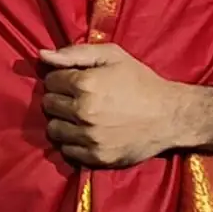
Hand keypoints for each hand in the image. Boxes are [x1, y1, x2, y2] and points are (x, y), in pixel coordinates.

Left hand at [39, 43, 191, 167]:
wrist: (170, 115)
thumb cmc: (140, 80)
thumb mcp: (111, 55)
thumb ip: (74, 53)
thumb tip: (42, 55)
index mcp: (85, 83)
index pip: (50, 81)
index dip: (60, 78)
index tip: (75, 80)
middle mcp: (83, 112)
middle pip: (48, 105)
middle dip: (59, 98)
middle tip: (77, 97)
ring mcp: (89, 137)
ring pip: (53, 129)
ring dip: (62, 121)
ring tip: (79, 115)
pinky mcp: (97, 158)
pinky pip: (66, 151)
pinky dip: (72, 142)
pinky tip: (86, 132)